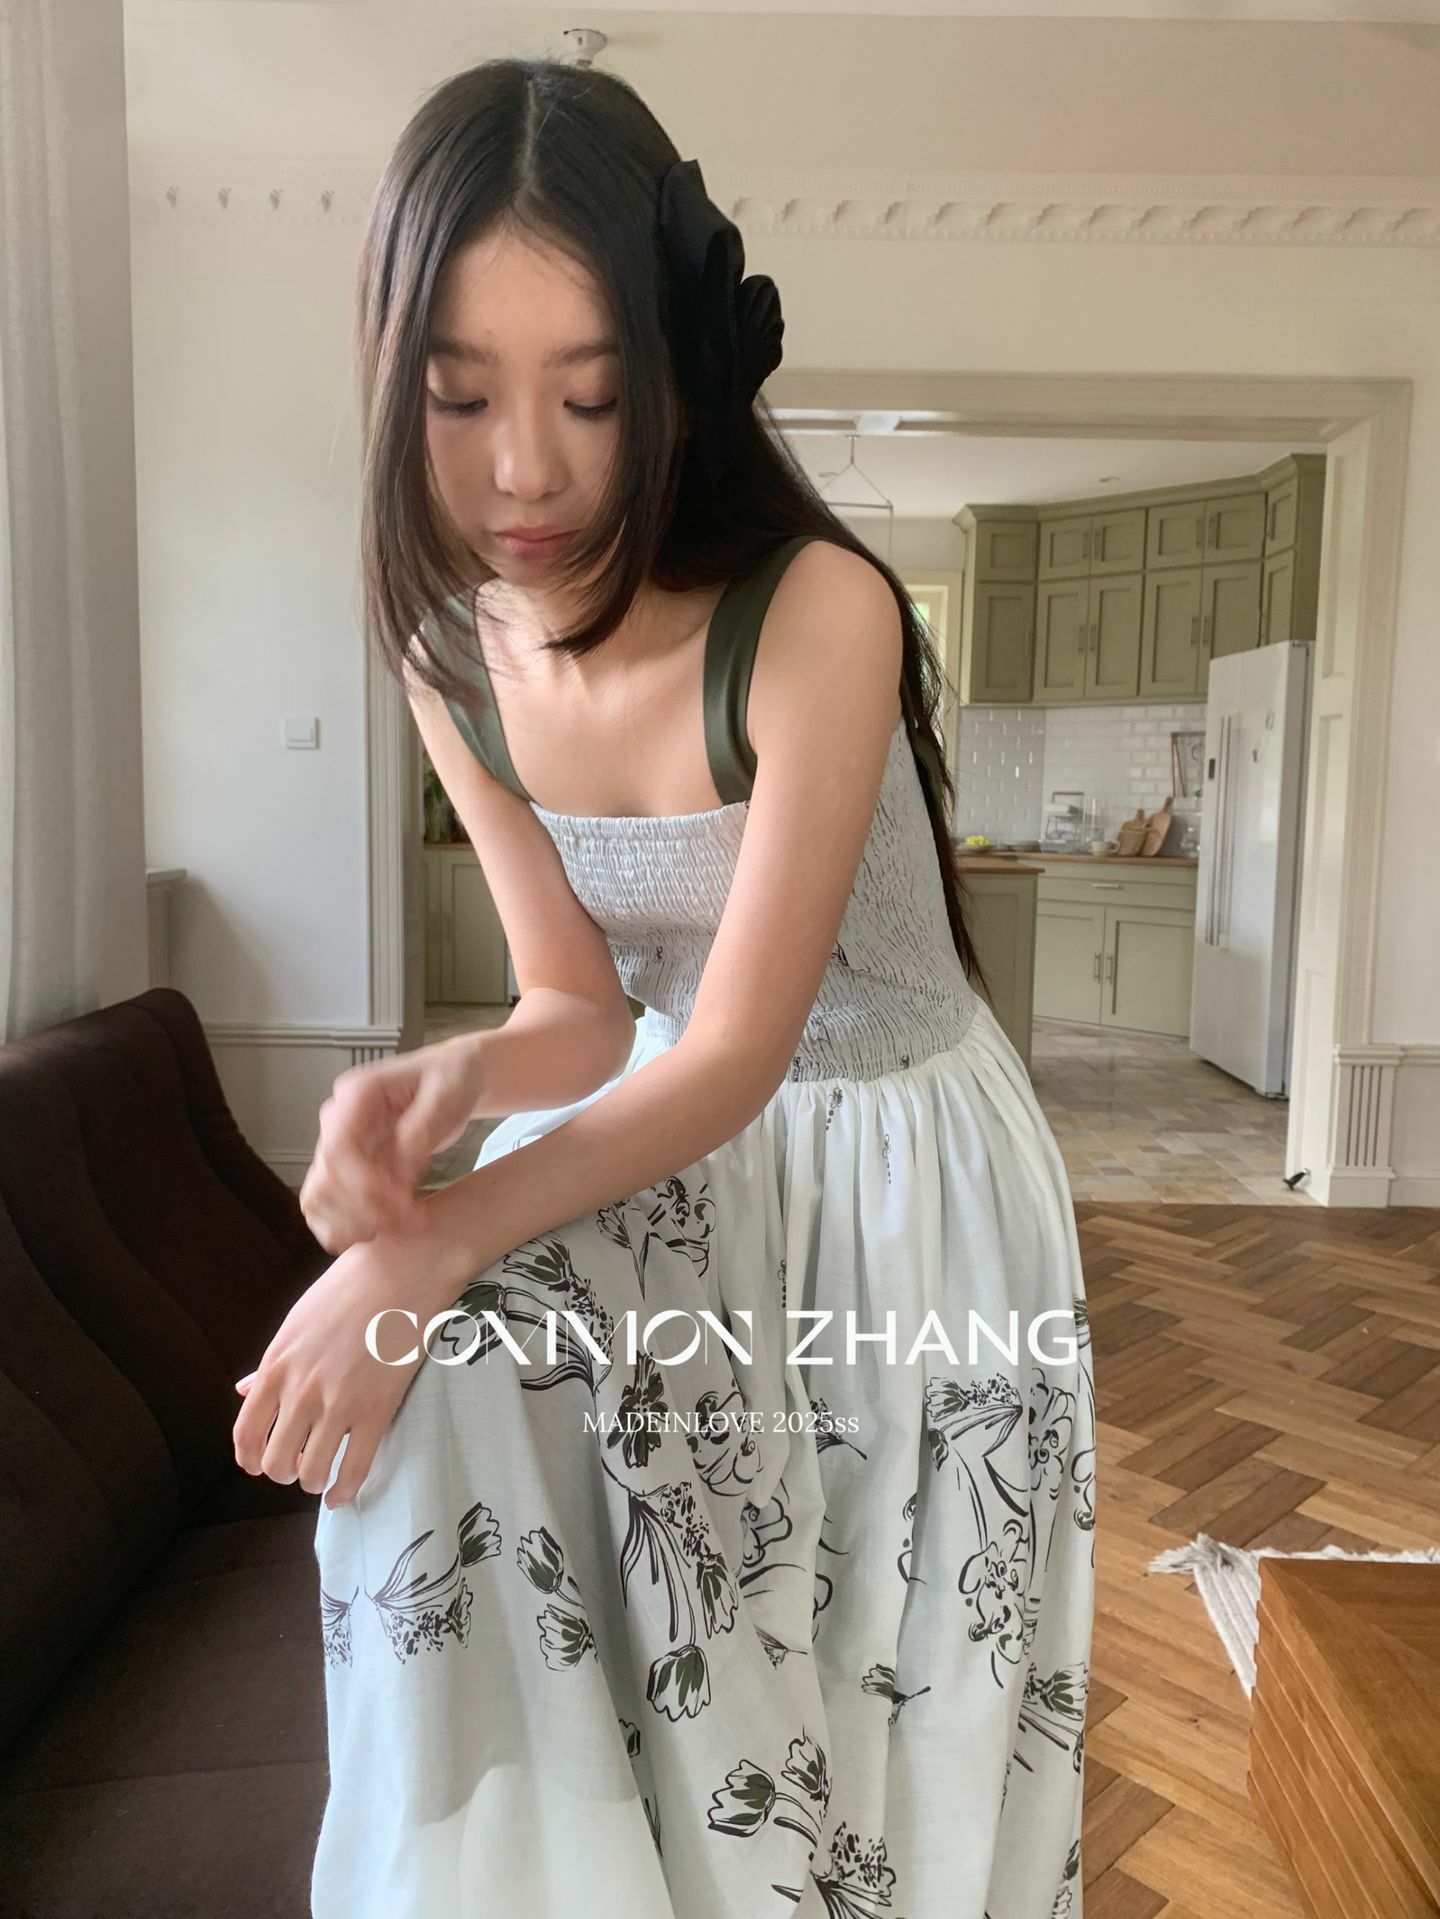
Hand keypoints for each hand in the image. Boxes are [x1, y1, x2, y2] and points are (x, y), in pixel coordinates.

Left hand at [233, 1221, 465, 1507]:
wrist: (405, 1267)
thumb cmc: (353, 1284)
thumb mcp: (299, 1319)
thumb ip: (272, 1363)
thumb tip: (243, 1391)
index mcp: (277, 1364)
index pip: (245, 1433)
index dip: (249, 1459)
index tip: (258, 1464)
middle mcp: (300, 1390)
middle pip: (275, 1461)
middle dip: (284, 1470)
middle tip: (299, 1464)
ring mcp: (338, 1404)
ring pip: (311, 1472)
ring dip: (314, 1481)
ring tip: (322, 1475)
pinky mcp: (377, 1411)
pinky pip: (354, 1469)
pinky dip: (345, 1491)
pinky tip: (343, 1495)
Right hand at [300, 1034, 483, 1253]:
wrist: (450, 1080)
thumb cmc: (450, 1081)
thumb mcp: (446, 1096)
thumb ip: (420, 1131)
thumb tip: (399, 1174)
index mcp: (355, 1095)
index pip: (338, 1147)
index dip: (364, 1182)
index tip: (401, 1199)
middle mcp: (337, 1121)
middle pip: (324, 1178)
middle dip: (363, 1209)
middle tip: (409, 1219)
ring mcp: (338, 1145)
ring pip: (319, 1197)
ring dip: (354, 1222)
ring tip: (400, 1227)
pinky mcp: (347, 1168)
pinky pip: (329, 1205)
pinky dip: (350, 1225)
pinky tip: (385, 1229)